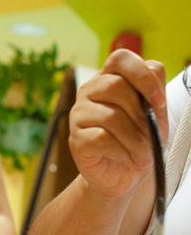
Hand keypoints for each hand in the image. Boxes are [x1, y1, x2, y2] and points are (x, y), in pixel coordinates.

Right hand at [69, 49, 166, 198]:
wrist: (124, 176)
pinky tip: (122, 156)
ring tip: (142, 153)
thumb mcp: (155, 114)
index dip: (142, 75)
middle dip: (140, 115)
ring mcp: (78, 114)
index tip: (158, 101)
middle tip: (149, 135)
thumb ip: (154, 90)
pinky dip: (120, 150)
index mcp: (109, 78)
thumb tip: (153, 72)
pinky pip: (101, 138)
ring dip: (135, 139)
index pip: (120, 58)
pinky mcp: (75, 139)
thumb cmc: (139, 141)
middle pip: (115, 86)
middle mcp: (90, 91)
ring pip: (111, 116)